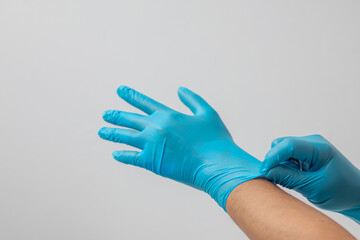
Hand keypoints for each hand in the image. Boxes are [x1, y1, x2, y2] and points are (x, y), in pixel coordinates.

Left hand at [98, 86, 261, 209]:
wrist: (216, 164)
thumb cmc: (216, 140)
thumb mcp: (207, 113)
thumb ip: (193, 99)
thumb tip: (180, 89)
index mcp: (169, 115)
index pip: (144, 102)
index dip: (131, 96)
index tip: (120, 90)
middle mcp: (156, 127)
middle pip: (130, 119)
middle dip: (116, 116)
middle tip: (105, 114)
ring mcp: (151, 144)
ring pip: (125, 137)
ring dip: (112, 133)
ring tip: (102, 131)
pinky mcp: (151, 162)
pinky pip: (131, 157)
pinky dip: (122, 155)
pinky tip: (115, 153)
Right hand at [260, 135, 359, 222]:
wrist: (355, 194)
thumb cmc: (341, 191)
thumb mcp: (314, 188)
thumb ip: (289, 178)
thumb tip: (267, 172)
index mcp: (319, 148)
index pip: (288, 145)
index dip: (272, 157)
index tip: (263, 171)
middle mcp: (312, 143)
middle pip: (281, 144)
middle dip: (274, 160)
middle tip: (275, 177)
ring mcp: (309, 147)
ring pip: (282, 149)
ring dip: (279, 163)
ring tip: (289, 179)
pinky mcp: (305, 153)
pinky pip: (287, 155)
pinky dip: (284, 165)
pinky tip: (292, 176)